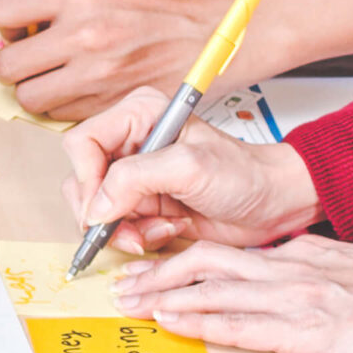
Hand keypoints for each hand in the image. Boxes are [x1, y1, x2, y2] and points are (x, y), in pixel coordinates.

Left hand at [0, 0, 255, 119]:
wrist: (218, 23)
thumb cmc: (167, 2)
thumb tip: (19, 20)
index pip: (3, 12)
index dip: (8, 24)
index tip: (19, 29)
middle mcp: (85, 34)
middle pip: (9, 66)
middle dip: (16, 66)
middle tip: (32, 60)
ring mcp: (99, 73)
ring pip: (32, 99)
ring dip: (40, 91)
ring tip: (60, 77)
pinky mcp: (114, 103)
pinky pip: (66, 116)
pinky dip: (69, 107)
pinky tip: (86, 89)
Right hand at [59, 87, 320, 252]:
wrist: (272, 204)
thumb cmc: (244, 175)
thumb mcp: (190, 168)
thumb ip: (137, 178)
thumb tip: (96, 206)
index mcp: (138, 115)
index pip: (82, 143)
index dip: (86, 179)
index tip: (104, 209)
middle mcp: (130, 143)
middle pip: (81, 180)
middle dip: (104, 213)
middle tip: (128, 230)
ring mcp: (134, 176)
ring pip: (95, 210)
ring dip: (123, 230)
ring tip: (158, 230)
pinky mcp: (141, 204)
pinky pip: (116, 227)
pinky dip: (137, 238)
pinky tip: (166, 231)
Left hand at [112, 236, 352, 352]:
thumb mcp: (352, 266)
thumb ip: (316, 264)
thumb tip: (290, 264)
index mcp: (298, 257)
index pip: (225, 254)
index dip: (180, 261)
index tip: (152, 270)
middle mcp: (288, 272)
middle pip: (205, 264)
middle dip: (159, 274)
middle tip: (126, 285)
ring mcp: (294, 299)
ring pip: (212, 290)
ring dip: (165, 297)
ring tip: (132, 304)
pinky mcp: (305, 331)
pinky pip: (241, 325)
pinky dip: (201, 322)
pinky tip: (174, 321)